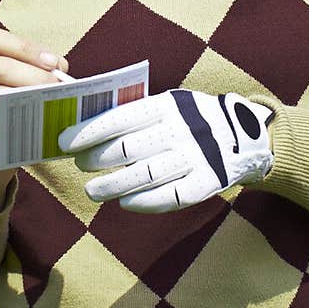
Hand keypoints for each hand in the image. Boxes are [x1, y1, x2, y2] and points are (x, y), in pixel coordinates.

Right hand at [0, 28, 67, 213]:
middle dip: (32, 73)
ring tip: (49, 102)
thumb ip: (34, 78)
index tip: (52, 61)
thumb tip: (62, 72)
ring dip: (26, 96)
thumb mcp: (18, 94)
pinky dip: (14, 121)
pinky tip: (34, 124)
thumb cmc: (8, 121)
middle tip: (57, 85)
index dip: (23, 46)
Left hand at [58, 89, 273, 212]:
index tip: (65, 143)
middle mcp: (182, 129)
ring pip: (145, 176)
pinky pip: (171, 198)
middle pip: (128, 149)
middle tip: (80, 166)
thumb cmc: (189, 119)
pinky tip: (125, 203)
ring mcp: (196, 157)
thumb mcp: (168, 104)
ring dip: (113, 186)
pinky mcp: (207, 182)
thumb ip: (134, 112)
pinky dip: (144, 202)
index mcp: (167, 105)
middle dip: (96, 159)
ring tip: (93, 190)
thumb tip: (85, 125)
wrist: (244, 135)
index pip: (120, 118)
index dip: (88, 132)